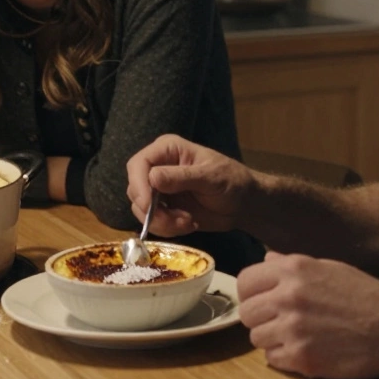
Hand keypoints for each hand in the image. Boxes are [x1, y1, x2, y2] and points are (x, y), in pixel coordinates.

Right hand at [125, 134, 256, 235]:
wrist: (243, 204)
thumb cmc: (231, 182)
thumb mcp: (210, 177)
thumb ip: (181, 177)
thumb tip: (153, 178)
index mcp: (167, 150)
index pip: (138, 165)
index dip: (138, 185)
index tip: (147, 205)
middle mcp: (158, 167)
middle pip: (135, 189)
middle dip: (152, 210)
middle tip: (178, 220)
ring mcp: (158, 189)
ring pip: (140, 209)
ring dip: (162, 222)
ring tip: (188, 222)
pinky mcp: (163, 208)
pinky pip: (152, 222)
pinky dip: (167, 228)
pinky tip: (189, 224)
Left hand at [238, 251, 378, 378]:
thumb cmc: (366, 298)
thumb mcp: (330, 268)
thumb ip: (293, 265)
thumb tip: (266, 260)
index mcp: (294, 270)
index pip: (245, 281)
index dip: (251, 293)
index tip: (261, 300)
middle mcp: (289, 297)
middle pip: (247, 312)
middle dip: (260, 318)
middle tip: (280, 321)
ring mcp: (294, 329)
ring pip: (257, 337)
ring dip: (272, 339)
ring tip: (298, 335)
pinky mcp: (302, 358)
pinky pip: (273, 359)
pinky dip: (285, 357)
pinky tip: (306, 349)